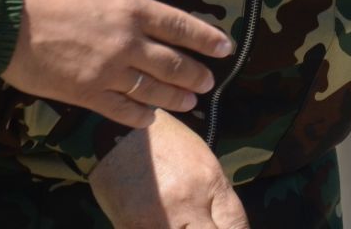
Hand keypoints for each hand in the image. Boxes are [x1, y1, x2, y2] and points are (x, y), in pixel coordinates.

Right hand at [3, 0, 234, 129]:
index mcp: (128, 7)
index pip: (178, 24)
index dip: (205, 37)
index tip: (225, 48)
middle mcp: (125, 44)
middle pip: (171, 63)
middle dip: (195, 73)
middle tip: (210, 82)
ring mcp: (106, 73)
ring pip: (151, 91)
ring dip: (174, 98)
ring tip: (190, 102)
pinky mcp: (83, 95)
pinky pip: (119, 110)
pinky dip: (138, 116)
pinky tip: (148, 119)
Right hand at [90, 109, 249, 228]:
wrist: (114, 132)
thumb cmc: (161, 140)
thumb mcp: (199, 157)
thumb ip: (214, 192)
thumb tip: (223, 224)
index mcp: (210, 180)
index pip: (236, 223)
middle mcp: (190, 202)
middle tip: (200, 226)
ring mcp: (161, 218)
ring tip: (179, 223)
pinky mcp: (132, 227)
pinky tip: (157, 223)